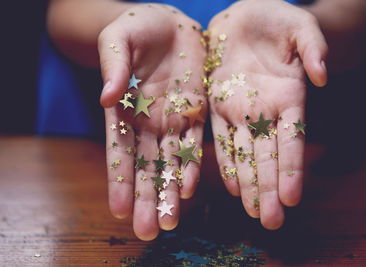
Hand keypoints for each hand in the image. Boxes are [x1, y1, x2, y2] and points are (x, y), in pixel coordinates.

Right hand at [98, 4, 206, 239]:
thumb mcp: (119, 39)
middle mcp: (147, 122)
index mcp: (124, 109)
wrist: (170, 22)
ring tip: (170, 221)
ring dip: (170, 191)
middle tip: (147, 231)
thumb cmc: (137, 27)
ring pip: (171, 162)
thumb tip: (108, 98)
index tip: (119, 209)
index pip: (119, 151)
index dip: (120, 180)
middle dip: (147, 198)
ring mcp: (173, 119)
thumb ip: (114, 68)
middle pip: (146, 166)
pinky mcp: (197, 112)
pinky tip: (190, 189)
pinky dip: (193, 166)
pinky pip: (195, 144)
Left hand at [207, 0, 327, 228]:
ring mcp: (239, 111)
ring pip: (244, 154)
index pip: (292, 140)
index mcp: (289, 98)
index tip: (293, 198)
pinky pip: (219, 138)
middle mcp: (265, 112)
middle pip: (267, 156)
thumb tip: (321, 76)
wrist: (244, 18)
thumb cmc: (277, 19)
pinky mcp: (216, 105)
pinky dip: (224, 161)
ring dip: (248, 183)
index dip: (292, 168)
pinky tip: (230, 185)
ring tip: (251, 211)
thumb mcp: (300, 27)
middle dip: (269, 188)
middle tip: (270, 220)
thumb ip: (314, 48)